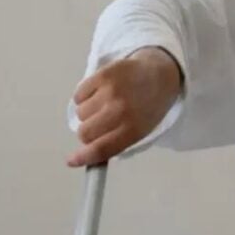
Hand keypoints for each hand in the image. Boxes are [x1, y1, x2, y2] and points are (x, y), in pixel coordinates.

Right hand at [66, 47, 181, 166]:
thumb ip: (116, 144)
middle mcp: (121, 111)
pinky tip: (101, 93)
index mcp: (134, 129)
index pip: (101, 149)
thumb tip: (87, 156)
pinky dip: (85, 97)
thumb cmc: (150, 107)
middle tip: (98, 125)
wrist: (161, 75)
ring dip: (88, 113)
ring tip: (105, 105)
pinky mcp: (103, 75)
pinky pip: (79, 95)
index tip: (72, 160)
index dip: (83, 158)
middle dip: (88, 133)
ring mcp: (111, 91)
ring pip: (80, 113)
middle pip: (85, 133)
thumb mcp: (140, 131)